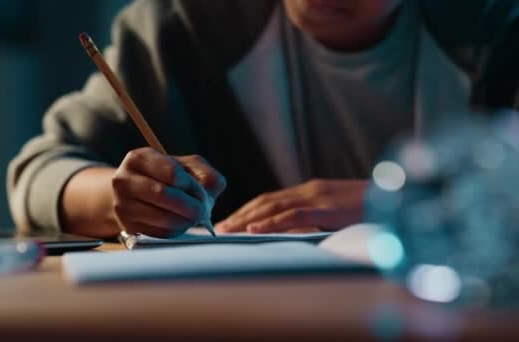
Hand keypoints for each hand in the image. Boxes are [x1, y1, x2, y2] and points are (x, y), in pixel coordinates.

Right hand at [112, 148, 225, 237]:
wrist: (138, 195)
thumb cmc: (169, 178)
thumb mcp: (188, 167)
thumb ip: (205, 173)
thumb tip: (208, 193)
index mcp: (139, 158)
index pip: (172, 173)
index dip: (193, 186)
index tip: (202, 194)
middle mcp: (123, 180)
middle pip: (164, 195)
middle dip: (191, 206)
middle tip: (203, 211)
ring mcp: (122, 205)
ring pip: (162, 217)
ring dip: (185, 220)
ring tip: (193, 217)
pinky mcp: (127, 227)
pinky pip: (158, 233)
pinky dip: (175, 230)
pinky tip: (179, 223)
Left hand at [215, 179, 366, 233]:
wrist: (397, 195)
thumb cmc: (369, 208)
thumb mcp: (337, 212)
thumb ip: (316, 217)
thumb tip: (296, 231)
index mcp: (309, 191)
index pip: (270, 200)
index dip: (247, 210)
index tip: (229, 222)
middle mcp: (308, 190)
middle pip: (265, 201)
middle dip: (240, 214)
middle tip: (218, 228)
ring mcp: (316, 197)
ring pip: (273, 206)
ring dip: (247, 218)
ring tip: (227, 229)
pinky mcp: (326, 207)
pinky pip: (293, 215)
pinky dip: (271, 222)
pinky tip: (254, 229)